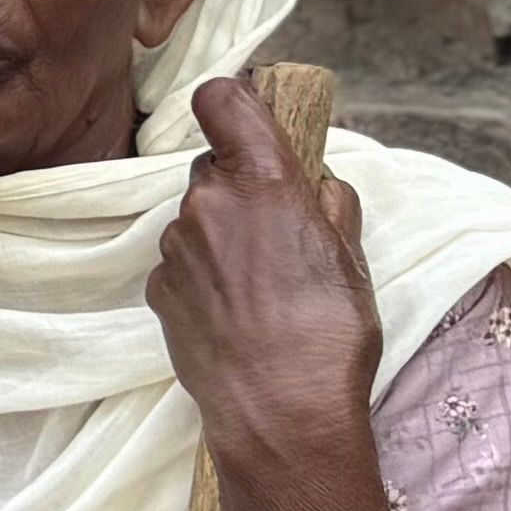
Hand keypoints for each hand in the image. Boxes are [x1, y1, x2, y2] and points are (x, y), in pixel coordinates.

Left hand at [152, 76, 380, 483]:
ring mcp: (175, 246)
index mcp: (262, 180)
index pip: (222, 99)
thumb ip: (331, 205)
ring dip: (223, 238)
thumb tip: (318, 185)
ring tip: (263, 289)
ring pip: (198, 220)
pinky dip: (204, 278)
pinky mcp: (157, 288)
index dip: (234, 103)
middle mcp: (208, 202)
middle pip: (215, 169)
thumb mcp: (352, 257)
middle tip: (279, 233)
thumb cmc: (328, 334)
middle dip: (241, 189)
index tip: (249, 121)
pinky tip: (236, 314)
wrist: (281, 412)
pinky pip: (182, 264)